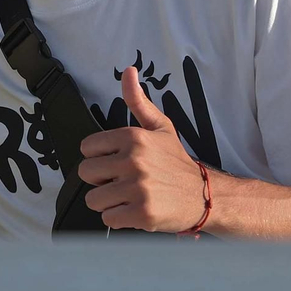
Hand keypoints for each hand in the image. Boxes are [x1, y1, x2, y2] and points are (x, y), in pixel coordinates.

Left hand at [77, 66, 208, 232]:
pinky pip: (107, 219)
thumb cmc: (176, 163)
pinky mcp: (142, 213)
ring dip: (108, 202)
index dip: (99, 158)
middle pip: (86, 173)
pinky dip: (119, 219)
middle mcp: (134, 160)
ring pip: (94, 199)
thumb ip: (137, 100)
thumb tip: (128, 71)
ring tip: (129, 197)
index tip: (116, 163)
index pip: (86, 148)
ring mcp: (138, 188)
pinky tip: (135, 210)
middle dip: (100, 181)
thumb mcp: (160, 127)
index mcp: (133, 137)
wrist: (205, 196)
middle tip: (121, 182)